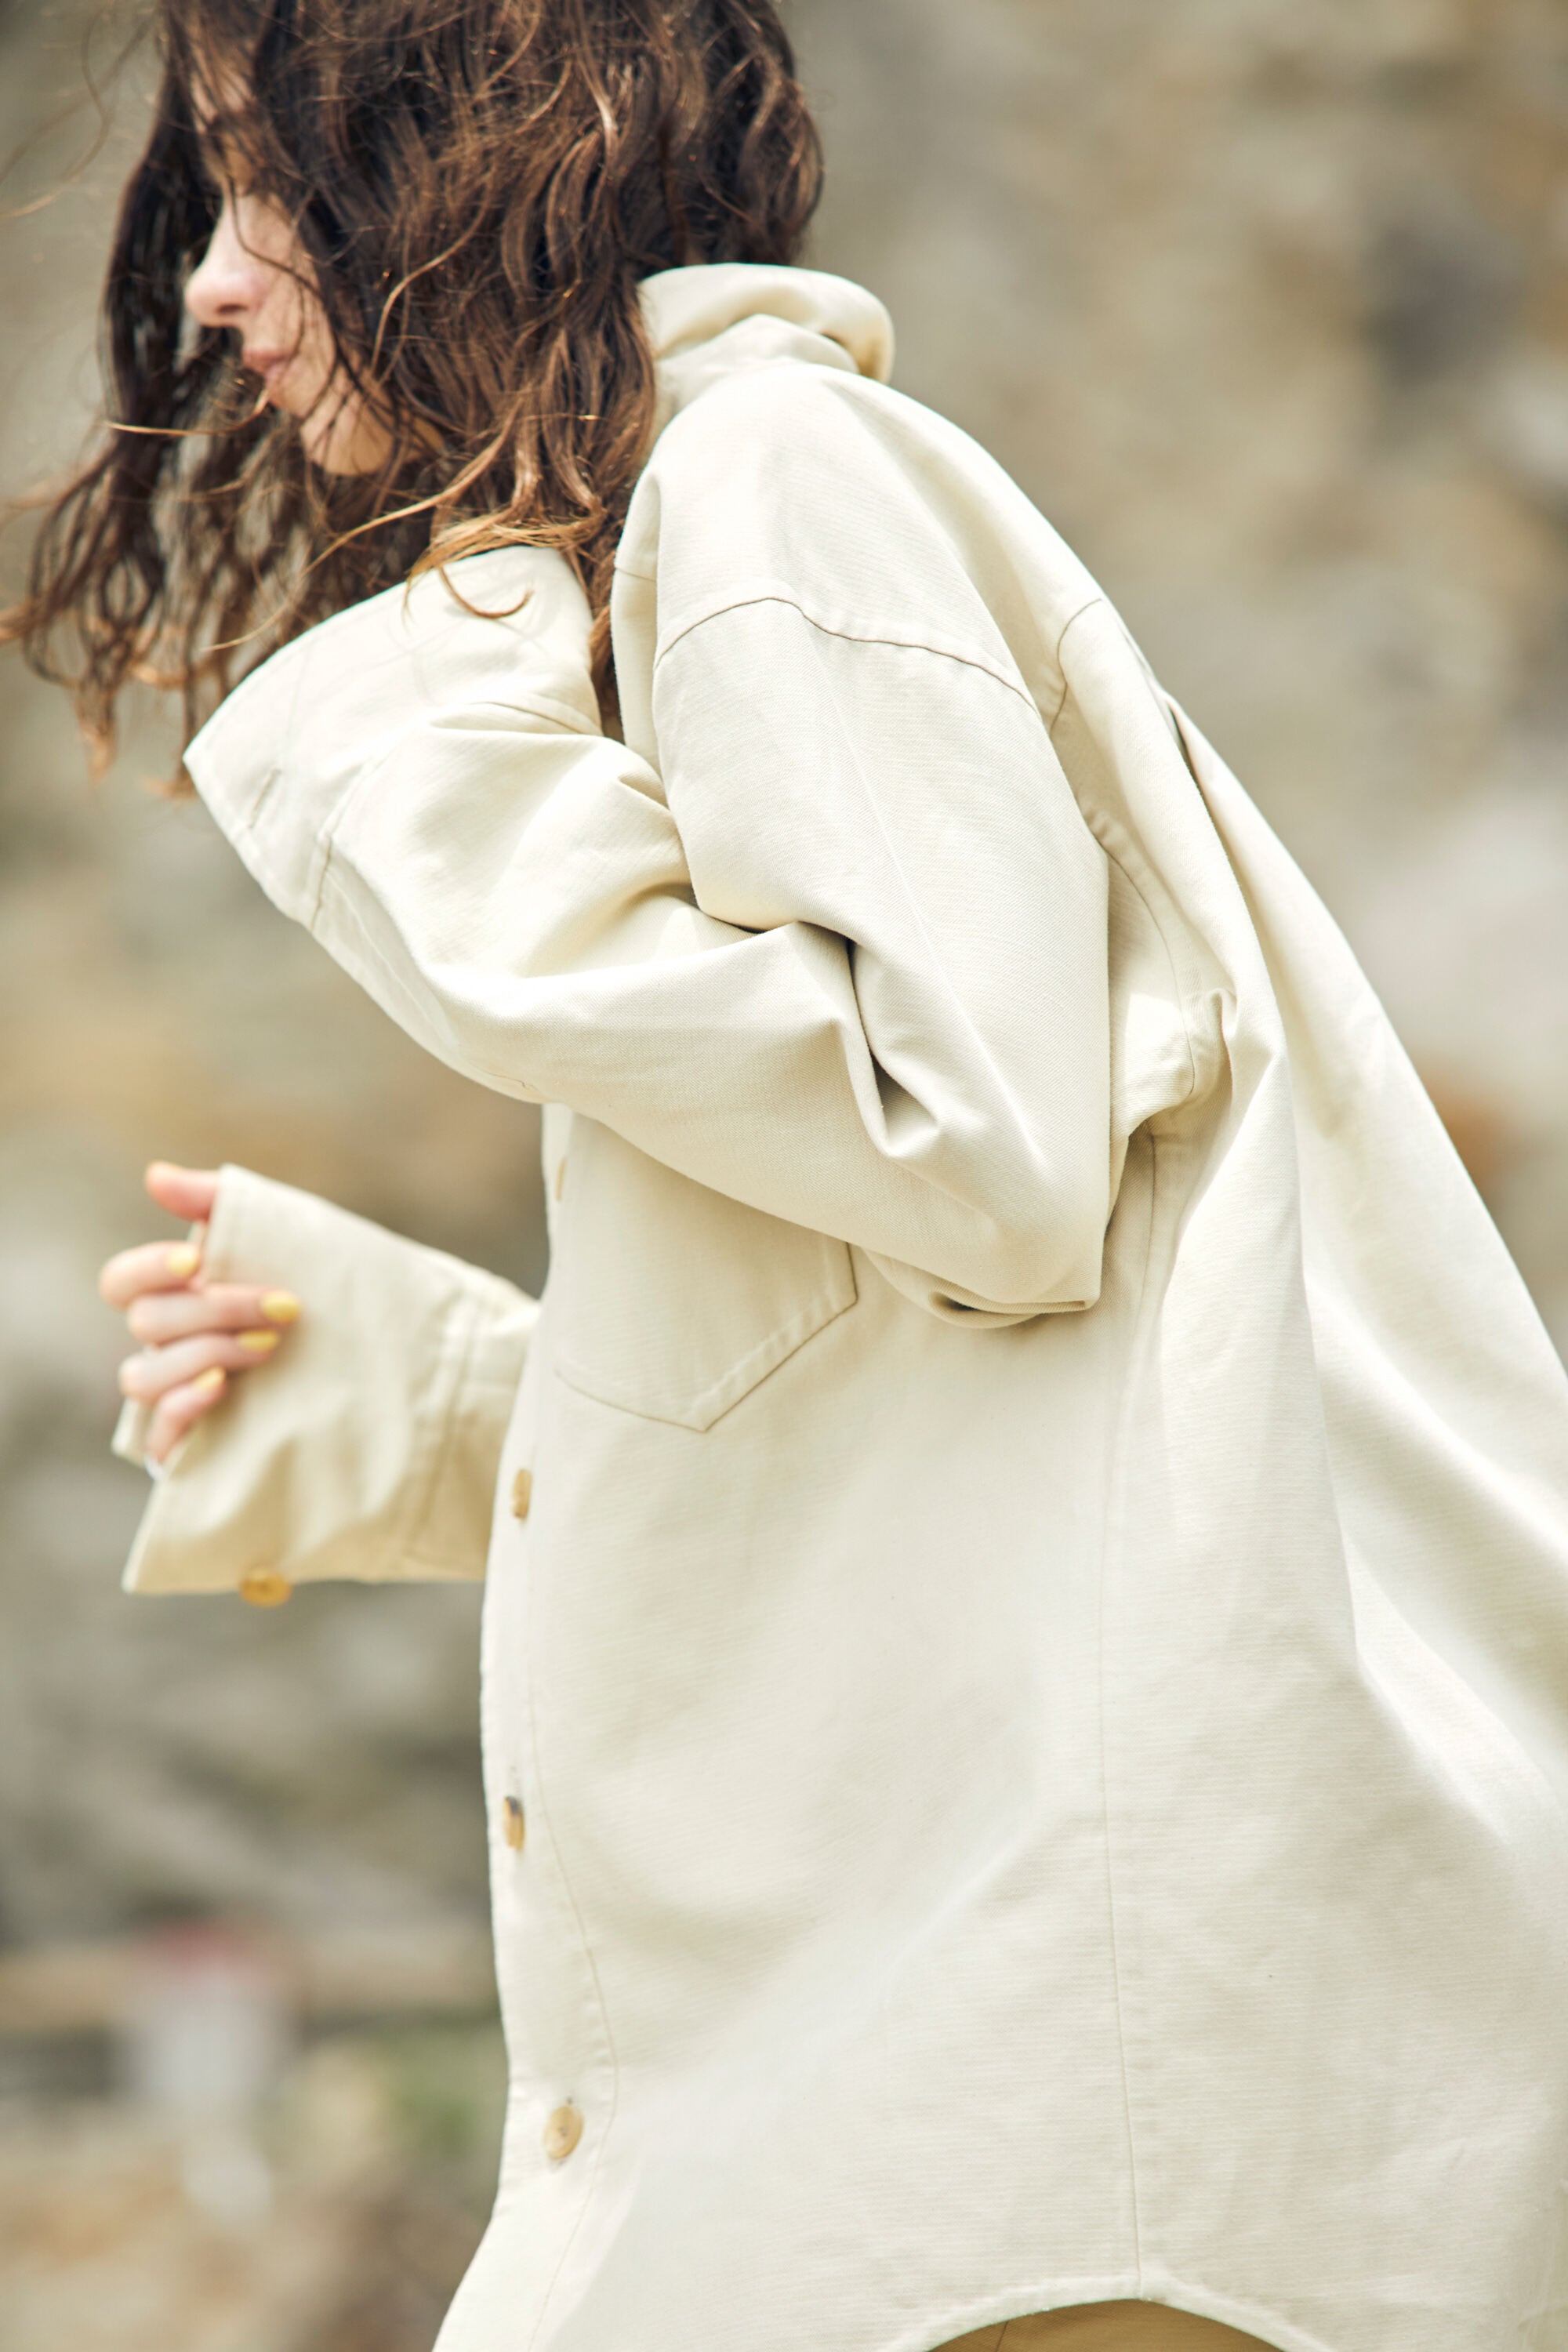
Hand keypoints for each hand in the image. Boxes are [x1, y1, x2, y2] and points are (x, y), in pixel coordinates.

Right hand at [98, 1163, 300, 1465]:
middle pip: (146, 1324)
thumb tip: (156, 1176)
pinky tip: (221, 1387)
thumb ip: (219, 1201)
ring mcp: (179, 1397)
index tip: (195, 1258)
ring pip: (142, 1378)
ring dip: (203, 1352)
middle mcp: (171, 1347)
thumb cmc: (325, 1292)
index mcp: (180, 1297)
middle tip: (285, 1306)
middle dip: (216, 1309)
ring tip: (268, 1347)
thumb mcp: (285, 1237)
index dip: (145, 1269)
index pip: (122, 1282)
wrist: (387, 1359)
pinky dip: (183, 1405)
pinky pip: (159, 1434)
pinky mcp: (196, 1446)